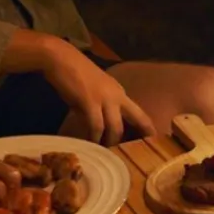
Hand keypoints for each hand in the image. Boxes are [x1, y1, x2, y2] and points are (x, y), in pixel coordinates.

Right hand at [40, 39, 155, 144]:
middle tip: (130, 154)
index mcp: (120, 92)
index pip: (139, 112)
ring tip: (107, 152)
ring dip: (111, 141)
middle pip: (135, 119)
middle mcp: (117, 95)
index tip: (153, 141)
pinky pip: (97, 125)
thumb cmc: (75, 74)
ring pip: (116, 127)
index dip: (147, 127)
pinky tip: (91, 144)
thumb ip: (99, 108)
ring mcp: (105, 98)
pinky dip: (94, 137)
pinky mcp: (90, 101)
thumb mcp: (94, 92)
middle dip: (134, 138)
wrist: (60, 59)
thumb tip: (98, 128)